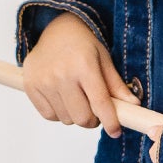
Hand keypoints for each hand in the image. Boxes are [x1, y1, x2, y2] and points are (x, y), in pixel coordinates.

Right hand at [21, 12, 127, 137]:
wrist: (55, 30)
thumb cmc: (83, 45)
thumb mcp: (104, 59)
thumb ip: (116, 85)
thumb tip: (133, 106)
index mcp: (84, 65)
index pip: (100, 103)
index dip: (110, 121)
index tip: (115, 131)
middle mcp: (61, 74)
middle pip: (81, 117)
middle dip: (93, 120)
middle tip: (95, 110)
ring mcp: (43, 81)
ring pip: (66, 119)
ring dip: (75, 116)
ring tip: (77, 99)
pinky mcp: (30, 86)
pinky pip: (49, 116)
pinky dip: (59, 114)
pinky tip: (63, 99)